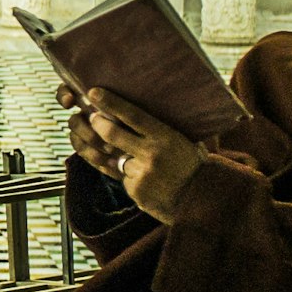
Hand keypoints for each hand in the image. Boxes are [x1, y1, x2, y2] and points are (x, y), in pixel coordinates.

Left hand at [75, 88, 205, 220]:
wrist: (200, 198)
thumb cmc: (190, 163)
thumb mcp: (182, 140)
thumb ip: (159, 128)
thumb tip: (133, 108)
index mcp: (166, 137)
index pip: (134, 116)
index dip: (112, 103)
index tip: (93, 92)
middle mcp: (152, 154)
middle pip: (113, 135)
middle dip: (98, 124)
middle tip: (92, 117)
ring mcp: (142, 174)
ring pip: (115, 158)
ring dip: (116, 156)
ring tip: (129, 157)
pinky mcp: (136, 191)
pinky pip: (121, 177)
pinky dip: (127, 175)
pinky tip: (144, 178)